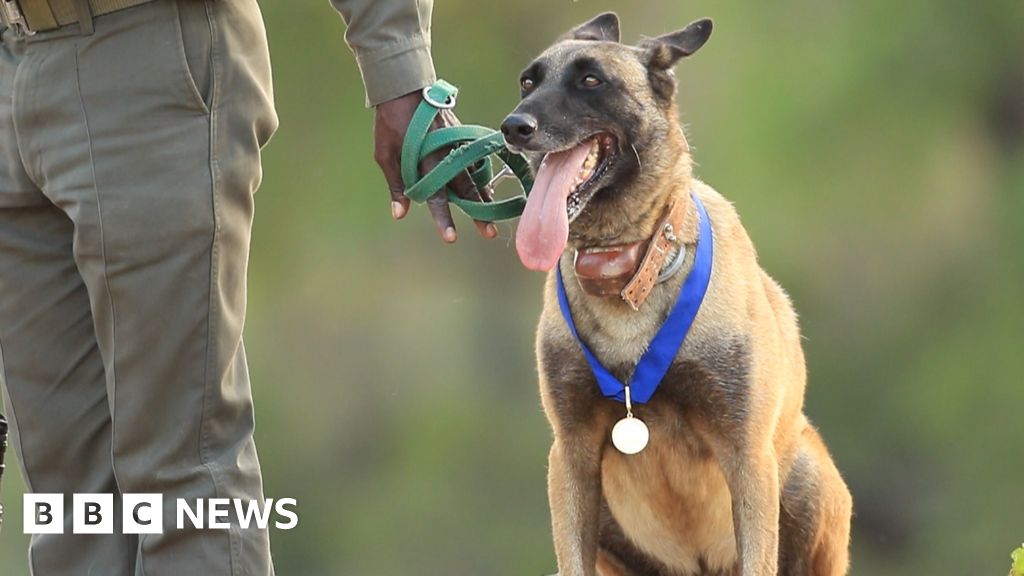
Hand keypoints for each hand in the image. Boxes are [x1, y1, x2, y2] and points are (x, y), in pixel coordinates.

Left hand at [374, 90, 496, 242]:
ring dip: (484, 195)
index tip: (451, 238)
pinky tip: (486, 188)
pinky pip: (474, 160)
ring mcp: (456, 144)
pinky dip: (481, 175)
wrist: (406, 88)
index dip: (442, 218)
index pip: (436, 195)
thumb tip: (399, 214)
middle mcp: (446, 154)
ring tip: (494, 212)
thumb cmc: (391, 122)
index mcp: (425, 160)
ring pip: (474, 175)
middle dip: (479, 212)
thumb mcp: (385, 153)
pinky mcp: (461, 136)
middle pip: (466, 189)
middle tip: (489, 233)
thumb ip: (396, 184)